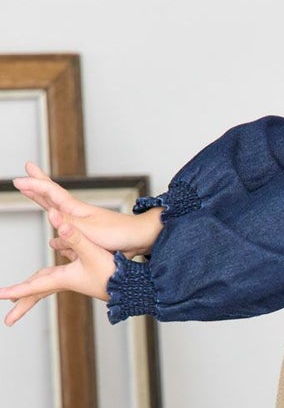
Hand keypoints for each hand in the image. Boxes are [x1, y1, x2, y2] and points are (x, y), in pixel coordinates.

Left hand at [0, 223, 116, 326]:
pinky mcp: (82, 277)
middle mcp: (66, 282)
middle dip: (22, 302)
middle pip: (37, 293)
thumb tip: (54, 220)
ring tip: (20, 298)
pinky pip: (57, 278)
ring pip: (46, 286)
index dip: (14, 291)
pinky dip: (48, 278)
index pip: (33, 288)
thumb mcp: (92, 252)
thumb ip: (74, 236)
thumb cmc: (114, 272)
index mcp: (64, 279)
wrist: (134, 285)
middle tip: (9, 319)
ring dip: (32, 291)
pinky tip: (50, 273)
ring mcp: (74, 281)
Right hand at [13, 162, 162, 257]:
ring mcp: (84, 221)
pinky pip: (66, 225)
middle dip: (38, 183)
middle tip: (27, 168)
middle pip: (53, 194)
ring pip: (58, 208)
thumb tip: (49, 213)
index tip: (18, 180)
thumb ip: (68, 224)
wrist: (141, 239)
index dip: (35, 186)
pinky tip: (56, 227)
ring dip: (45, 199)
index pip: (51, 193)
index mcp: (77, 210)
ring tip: (35, 192)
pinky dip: (57, 222)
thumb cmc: (119, 235)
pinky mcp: (89, 233)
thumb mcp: (89, 231)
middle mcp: (78, 213)